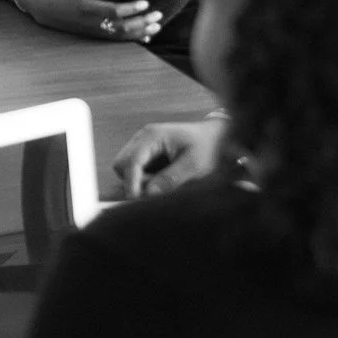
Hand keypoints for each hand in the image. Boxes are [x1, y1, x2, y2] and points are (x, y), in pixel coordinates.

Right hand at [14, 0, 163, 42]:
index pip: (114, 11)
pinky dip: (133, 39)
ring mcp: (94, 31)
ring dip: (141, 32)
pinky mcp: (95, 35)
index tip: (146, 2)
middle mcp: (93, 22)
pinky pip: (116, 40)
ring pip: (121, 35)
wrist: (46, 10)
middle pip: (122, 26)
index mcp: (89, 7)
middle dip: (142, 22)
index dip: (131, 9)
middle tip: (159, 14)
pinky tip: (146, 37)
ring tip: (157, 26)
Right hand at [113, 116, 231, 198]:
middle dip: (131, 182)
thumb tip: (147, 194)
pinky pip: (135, 171)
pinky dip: (143, 180)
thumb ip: (170, 180)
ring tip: (162, 186)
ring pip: (126, 169)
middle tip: (152, 194)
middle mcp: (142, 138)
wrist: (216, 138)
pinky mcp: (146, 154)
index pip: (130, 162)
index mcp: (152, 136)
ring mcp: (143, 145)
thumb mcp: (194, 166)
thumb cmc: (208, 148)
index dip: (131, 184)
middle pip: (121, 165)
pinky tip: (161, 182)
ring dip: (138, 182)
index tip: (136, 201)